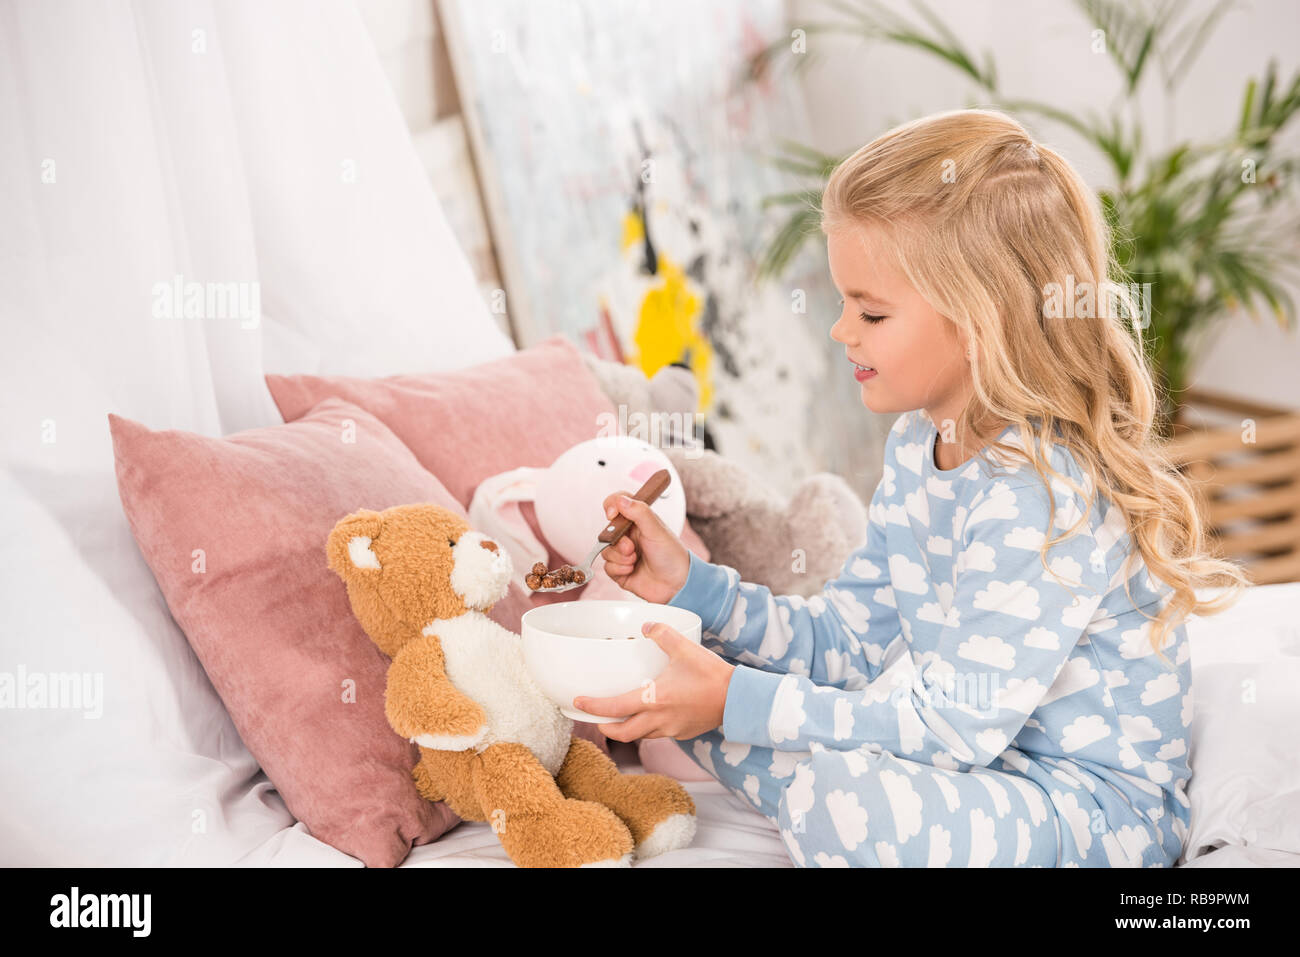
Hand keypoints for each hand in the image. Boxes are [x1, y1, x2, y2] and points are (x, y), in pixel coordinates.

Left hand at [574, 621, 734, 740]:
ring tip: (620, 717)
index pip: (614, 708)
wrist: (738, 698)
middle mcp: (659, 719)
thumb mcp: (685, 648)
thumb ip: (662, 633)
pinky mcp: (683, 732)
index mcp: (654, 699)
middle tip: (596, 717)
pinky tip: (651, 716)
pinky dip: (648, 728)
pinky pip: (659, 734)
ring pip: (641, 735)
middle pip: (623, 733)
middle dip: (605, 727)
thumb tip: (646, 626)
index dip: (593, 707)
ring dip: (627, 729)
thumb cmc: (711, 674)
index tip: (578, 702)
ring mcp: (672, 729)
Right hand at [599, 490, 690, 603]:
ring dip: (620, 557)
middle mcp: (630, 536)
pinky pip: (607, 567)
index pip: (617, 504)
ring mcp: (624, 554)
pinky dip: (619, 569)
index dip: (611, 506)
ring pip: (606, 551)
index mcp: (639, 521)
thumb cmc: (672, 555)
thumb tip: (620, 500)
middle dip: (618, 542)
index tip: (612, 513)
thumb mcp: (657, 530)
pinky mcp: (620, 571)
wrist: (676, 584)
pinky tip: (632, 570)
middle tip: (631, 547)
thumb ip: (639, 512)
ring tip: (635, 560)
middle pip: (608, 531)